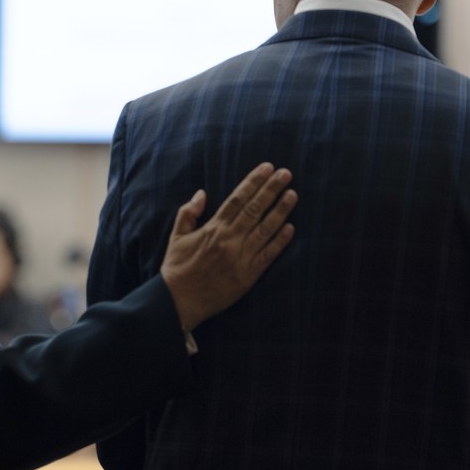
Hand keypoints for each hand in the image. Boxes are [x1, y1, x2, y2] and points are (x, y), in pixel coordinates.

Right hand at [161, 163, 296, 330]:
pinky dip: (280, 241)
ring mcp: (240, 257)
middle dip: (271, 189)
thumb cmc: (177, 268)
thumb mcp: (177, 236)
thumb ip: (188, 213)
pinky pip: (268, 255)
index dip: (253, 182)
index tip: (266, 168)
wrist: (178, 301)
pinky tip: (291, 228)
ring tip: (293, 195)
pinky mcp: (248, 276)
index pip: (238, 198)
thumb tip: (202, 193)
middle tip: (286, 173)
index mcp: (213, 228)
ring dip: (281, 211)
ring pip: (265, 229)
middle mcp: (229, 239)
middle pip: (255, 209)